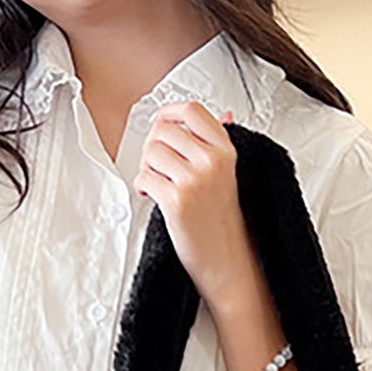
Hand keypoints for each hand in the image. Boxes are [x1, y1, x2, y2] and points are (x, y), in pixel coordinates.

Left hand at [133, 101, 255, 313]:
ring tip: (158, 182)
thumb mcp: (229, 174)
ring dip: (147, 167)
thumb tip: (224, 114)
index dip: (169, 112)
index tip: (162, 122)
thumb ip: (221, 143)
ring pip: (151, 152)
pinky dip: (142, 186)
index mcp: (226, 150)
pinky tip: (152, 195)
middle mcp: (212, 162)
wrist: (228, 260)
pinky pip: (144, 177)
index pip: (191, 110)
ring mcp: (195, 181)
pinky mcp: (177, 201)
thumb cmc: (225, 220)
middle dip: (153, 146)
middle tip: (157, 164)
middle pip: (163, 130)